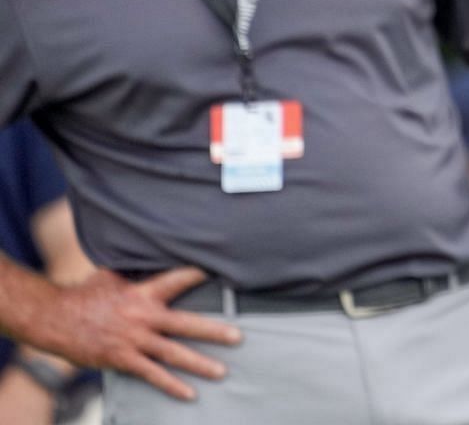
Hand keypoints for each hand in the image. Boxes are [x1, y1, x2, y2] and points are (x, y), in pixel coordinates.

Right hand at [34, 268, 240, 402]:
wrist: (53, 319)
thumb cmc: (85, 295)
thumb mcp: (113, 275)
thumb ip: (137, 271)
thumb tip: (153, 252)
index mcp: (143, 292)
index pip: (179, 279)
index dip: (200, 274)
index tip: (225, 272)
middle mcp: (143, 316)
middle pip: (185, 324)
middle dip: (214, 331)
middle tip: (238, 337)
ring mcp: (133, 340)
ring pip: (173, 353)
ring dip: (199, 363)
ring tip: (222, 371)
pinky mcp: (122, 359)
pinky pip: (152, 374)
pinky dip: (171, 385)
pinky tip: (189, 393)